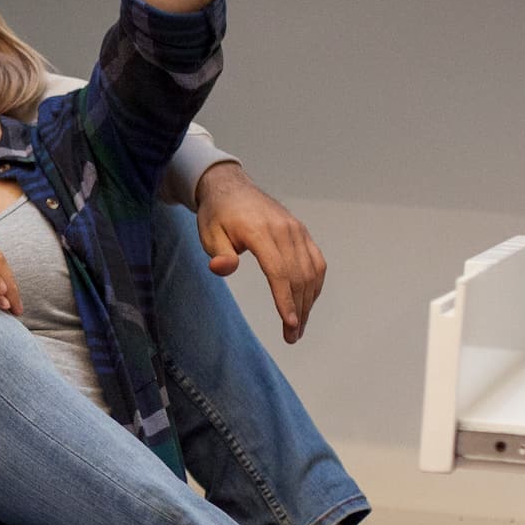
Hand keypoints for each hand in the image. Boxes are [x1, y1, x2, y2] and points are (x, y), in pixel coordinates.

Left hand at [193, 161, 326, 341]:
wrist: (232, 187)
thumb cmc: (218, 214)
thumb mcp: (209, 233)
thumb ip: (219, 253)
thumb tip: (222, 268)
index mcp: (260, 231)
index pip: (278, 270)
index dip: (285, 299)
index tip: (289, 324)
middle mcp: (284, 230)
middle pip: (298, 276)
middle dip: (297, 310)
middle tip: (292, 337)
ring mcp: (296, 230)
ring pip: (311, 271)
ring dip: (308, 302)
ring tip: (298, 327)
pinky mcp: (302, 232)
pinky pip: (316, 261)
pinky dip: (315, 284)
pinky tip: (307, 303)